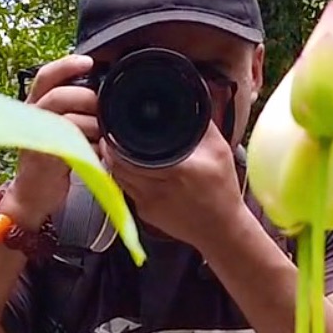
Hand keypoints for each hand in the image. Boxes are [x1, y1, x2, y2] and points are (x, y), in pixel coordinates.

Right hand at [6, 55, 98, 225]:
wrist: (32, 195)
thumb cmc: (49, 158)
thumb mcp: (58, 126)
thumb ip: (71, 107)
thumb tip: (100, 90)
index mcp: (35, 105)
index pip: (47, 75)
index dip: (66, 65)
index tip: (89, 61)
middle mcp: (32, 117)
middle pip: (59, 94)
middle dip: (87, 98)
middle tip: (102, 107)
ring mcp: (38, 138)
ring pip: (67, 119)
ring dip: (92, 124)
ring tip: (102, 134)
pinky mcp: (47, 160)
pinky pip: (72, 145)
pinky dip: (91, 146)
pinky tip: (99, 151)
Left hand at [101, 120, 251, 255]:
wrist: (221, 229)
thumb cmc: (223, 191)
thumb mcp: (219, 151)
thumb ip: (203, 126)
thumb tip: (192, 102)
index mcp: (176, 170)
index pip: (131, 152)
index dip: (117, 139)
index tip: (115, 126)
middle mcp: (158, 187)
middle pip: (117, 165)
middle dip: (110, 148)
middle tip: (109, 134)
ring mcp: (149, 203)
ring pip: (117, 178)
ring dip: (113, 163)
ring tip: (115, 148)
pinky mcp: (145, 214)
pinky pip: (126, 190)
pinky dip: (124, 177)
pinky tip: (129, 167)